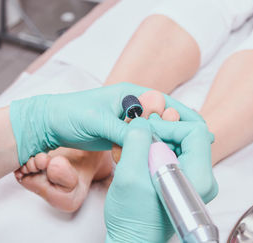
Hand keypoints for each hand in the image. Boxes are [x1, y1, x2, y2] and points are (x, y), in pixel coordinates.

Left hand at [9, 82, 202, 164]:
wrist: (51, 123)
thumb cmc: (71, 114)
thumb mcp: (99, 121)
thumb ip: (124, 130)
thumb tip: (148, 141)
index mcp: (131, 95)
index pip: (165, 104)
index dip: (185, 117)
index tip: (201, 130)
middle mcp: (133, 106)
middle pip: (165, 118)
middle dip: (181, 130)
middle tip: (200, 144)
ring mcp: (128, 121)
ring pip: (155, 131)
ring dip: (168, 141)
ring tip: (185, 154)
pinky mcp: (122, 134)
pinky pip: (143, 141)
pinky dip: (152, 148)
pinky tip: (161, 157)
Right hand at [104, 118, 216, 242]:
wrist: (132, 239)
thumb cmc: (132, 219)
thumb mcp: (130, 176)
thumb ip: (137, 141)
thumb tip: (143, 121)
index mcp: (198, 177)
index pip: (195, 131)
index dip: (169, 124)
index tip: (147, 128)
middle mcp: (201, 177)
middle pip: (188, 133)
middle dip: (161, 126)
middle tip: (139, 127)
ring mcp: (193, 178)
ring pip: (179, 140)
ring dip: (155, 135)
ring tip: (133, 140)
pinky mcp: (182, 178)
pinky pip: (172, 151)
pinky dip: (154, 146)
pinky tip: (136, 150)